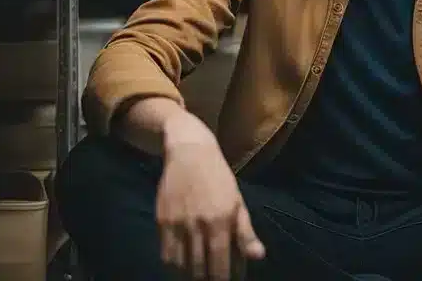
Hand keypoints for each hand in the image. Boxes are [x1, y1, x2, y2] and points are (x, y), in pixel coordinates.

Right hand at [156, 112, 265, 280]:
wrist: (190, 152)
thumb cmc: (219, 178)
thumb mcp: (237, 202)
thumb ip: (245, 232)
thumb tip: (258, 257)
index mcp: (220, 220)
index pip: (220, 263)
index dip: (222, 279)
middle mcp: (198, 224)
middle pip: (199, 268)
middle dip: (205, 279)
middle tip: (211, 278)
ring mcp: (178, 223)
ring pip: (181, 265)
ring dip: (189, 275)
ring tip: (197, 275)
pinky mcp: (162, 221)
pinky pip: (166, 254)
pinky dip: (173, 265)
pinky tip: (181, 266)